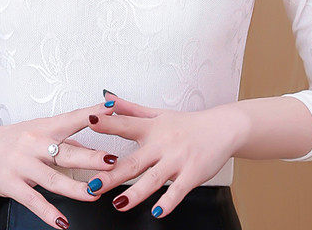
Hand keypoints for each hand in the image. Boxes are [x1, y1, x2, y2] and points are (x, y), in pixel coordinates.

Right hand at [0, 100, 118, 228]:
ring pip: (54, 178)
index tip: (112, 107)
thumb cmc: (7, 139)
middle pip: (67, 151)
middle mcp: (34, 143)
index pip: (72, 118)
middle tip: (113, 162)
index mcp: (43, 127)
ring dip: (77, 189)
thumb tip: (89, 145)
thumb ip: (61, 139)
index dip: (93, 113)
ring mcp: (22, 164)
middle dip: (92, 157)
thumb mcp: (35, 131)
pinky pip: (33, 200)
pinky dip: (48, 213)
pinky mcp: (11, 183)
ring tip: (95, 195)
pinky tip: (62, 222)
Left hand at [82, 93, 237, 217]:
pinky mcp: (192, 174)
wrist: (222, 128)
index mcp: (151, 128)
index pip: (126, 124)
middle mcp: (162, 144)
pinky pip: (178, 191)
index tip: (89, 122)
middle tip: (93, 184)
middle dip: (112, 174)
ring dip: (135, 193)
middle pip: (134, 161)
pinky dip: (168, 202)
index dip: (107, 123)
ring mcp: (177, 160)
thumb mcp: (157, 113)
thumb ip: (129, 110)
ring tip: (118, 204)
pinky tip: (157, 213)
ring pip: (153, 179)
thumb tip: (107, 98)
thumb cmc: (186, 124)